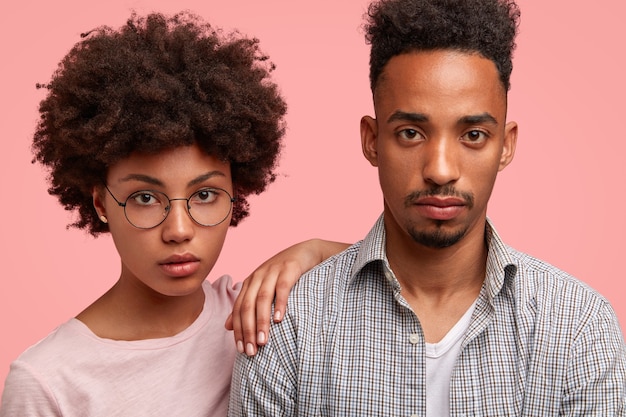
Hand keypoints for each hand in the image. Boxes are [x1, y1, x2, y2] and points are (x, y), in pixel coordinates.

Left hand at [225, 239, 348, 355]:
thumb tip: (227, 327)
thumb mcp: (263, 288)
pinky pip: (282, 288)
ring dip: (261, 321)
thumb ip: (246, 305)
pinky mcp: (289, 269)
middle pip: (247, 306)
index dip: (238, 330)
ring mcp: (273, 271)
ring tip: (262, 341)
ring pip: (262, 299)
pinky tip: (279, 320)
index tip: (241, 350)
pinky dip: (279, 304)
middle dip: (248, 330)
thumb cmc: (284, 273)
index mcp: (250, 282)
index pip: (239, 309)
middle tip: (251, 351)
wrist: (306, 251)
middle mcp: (258, 276)